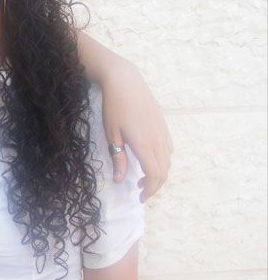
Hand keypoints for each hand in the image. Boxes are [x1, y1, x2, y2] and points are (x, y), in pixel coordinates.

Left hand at [101, 59, 172, 201]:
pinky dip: (163, 160)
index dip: (150, 189)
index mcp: (144, 145)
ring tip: (143, 178)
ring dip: (159, 173)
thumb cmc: (114, 107)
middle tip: (141, 191)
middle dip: (154, 185)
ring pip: (167, 160)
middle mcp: (158, 140)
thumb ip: (118, 158)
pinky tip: (151, 159)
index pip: (154, 175)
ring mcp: (163, 132)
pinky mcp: (163, 125)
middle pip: (163, 171)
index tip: (140, 197)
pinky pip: (168, 148)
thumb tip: (121, 180)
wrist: (125, 82)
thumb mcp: (111, 134)